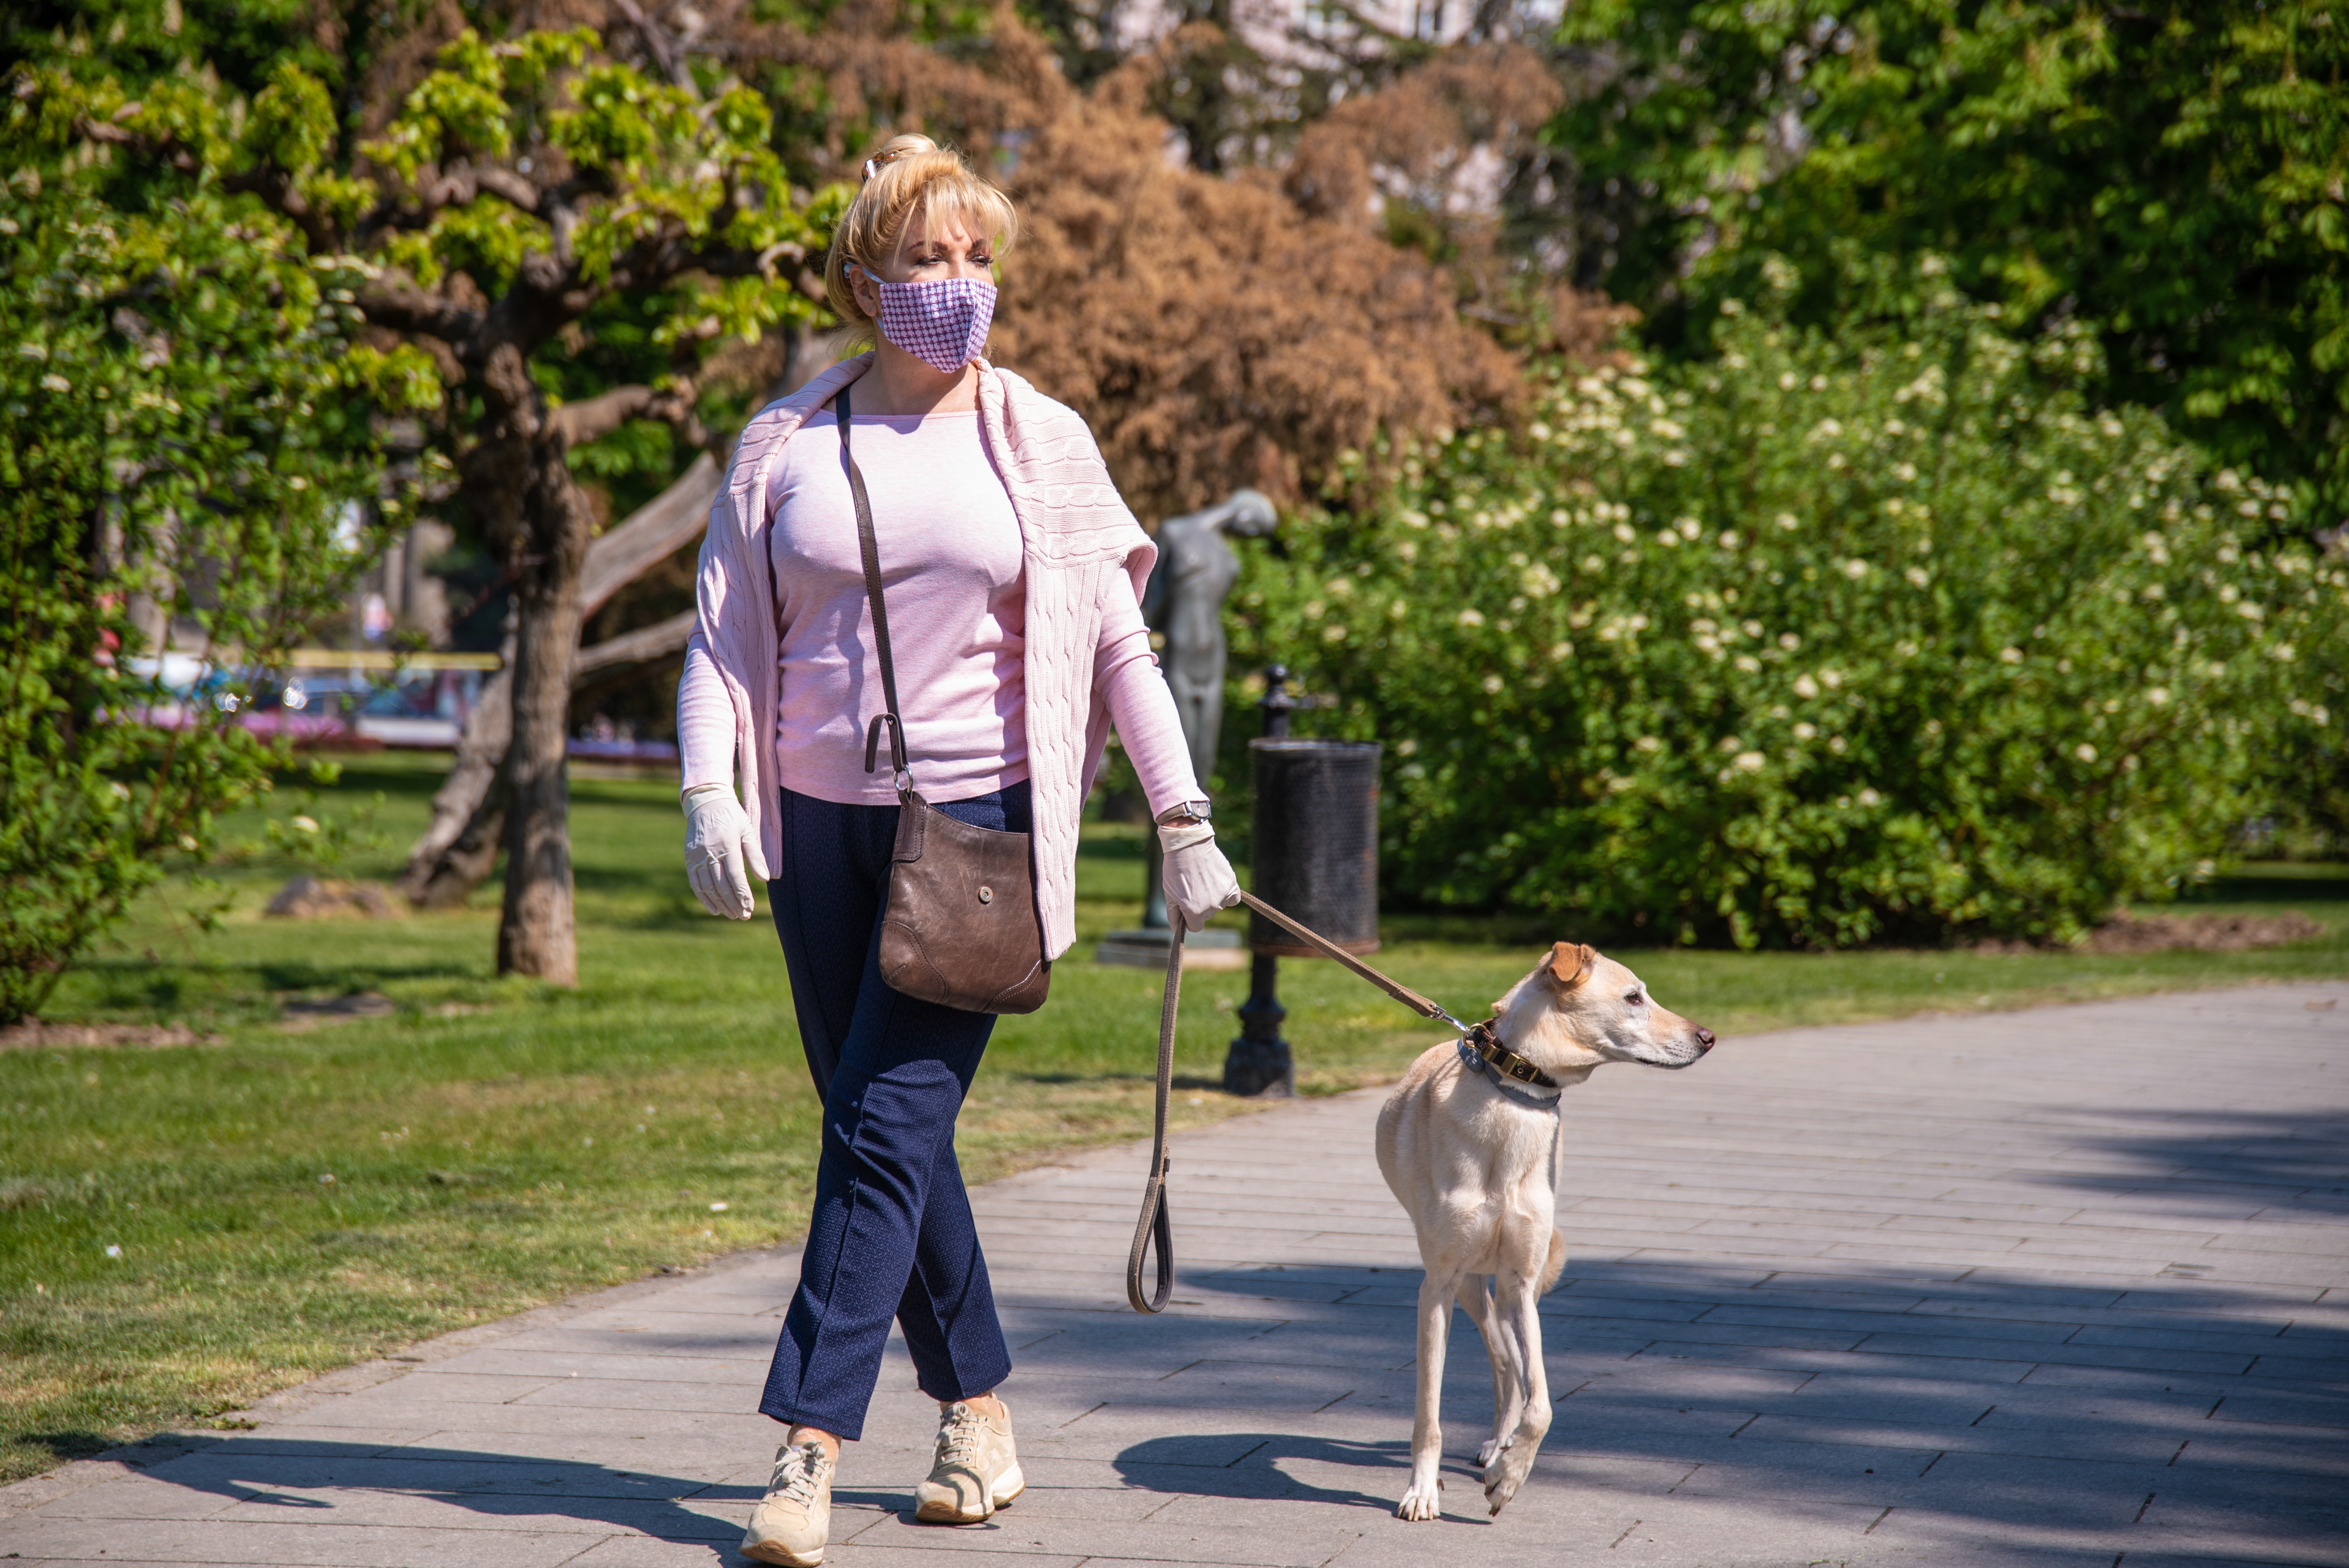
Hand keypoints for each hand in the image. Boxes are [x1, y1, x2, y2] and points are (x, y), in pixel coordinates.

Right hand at [683, 785, 754, 919]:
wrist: (706, 802)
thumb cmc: (732, 817)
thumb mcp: (748, 831)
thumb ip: (755, 855)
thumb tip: (765, 879)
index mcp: (727, 844)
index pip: (736, 876)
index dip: (742, 894)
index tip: (749, 907)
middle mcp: (710, 852)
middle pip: (722, 885)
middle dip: (733, 903)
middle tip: (743, 916)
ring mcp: (697, 856)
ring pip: (708, 887)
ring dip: (720, 904)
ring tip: (732, 914)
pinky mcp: (689, 859)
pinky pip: (695, 883)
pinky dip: (704, 898)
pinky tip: (715, 909)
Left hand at [1160, 820, 1241, 931]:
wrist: (1188, 845)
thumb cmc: (1175, 870)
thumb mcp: (1169, 894)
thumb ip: (1173, 915)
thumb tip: (1178, 929)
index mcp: (1194, 911)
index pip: (1195, 927)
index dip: (1188, 918)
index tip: (1185, 907)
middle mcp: (1211, 907)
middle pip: (1207, 916)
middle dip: (1199, 907)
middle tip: (1192, 888)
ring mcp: (1223, 895)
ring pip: (1218, 906)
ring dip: (1212, 899)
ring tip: (1202, 881)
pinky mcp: (1232, 884)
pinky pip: (1233, 899)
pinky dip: (1227, 896)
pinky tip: (1218, 886)